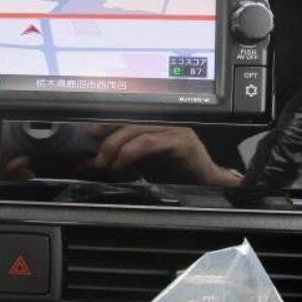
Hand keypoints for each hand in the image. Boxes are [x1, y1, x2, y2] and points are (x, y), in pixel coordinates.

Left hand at [90, 125, 240, 186]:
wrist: (210, 184)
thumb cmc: (179, 174)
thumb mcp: (144, 165)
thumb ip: (120, 159)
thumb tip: (93, 161)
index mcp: (157, 125)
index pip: (128, 117)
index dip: (108, 122)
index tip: (91, 133)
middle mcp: (165, 122)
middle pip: (131, 121)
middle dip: (109, 138)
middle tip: (98, 157)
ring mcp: (174, 129)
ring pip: (138, 130)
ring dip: (118, 146)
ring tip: (107, 162)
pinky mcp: (182, 141)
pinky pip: (151, 142)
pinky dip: (133, 152)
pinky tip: (123, 163)